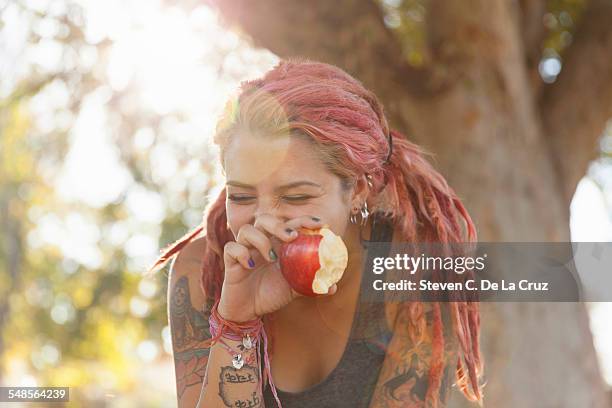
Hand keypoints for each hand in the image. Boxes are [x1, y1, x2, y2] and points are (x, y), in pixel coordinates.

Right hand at [217, 214, 336, 321]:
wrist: (248, 311)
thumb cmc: (271, 294)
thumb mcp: (294, 290)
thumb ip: (311, 285)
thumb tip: (333, 287)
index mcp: (277, 244)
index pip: (289, 224)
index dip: (303, 220)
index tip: (320, 224)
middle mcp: (261, 242)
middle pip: (265, 219)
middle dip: (279, 225)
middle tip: (292, 237)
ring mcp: (245, 250)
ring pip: (246, 230)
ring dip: (260, 240)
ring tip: (271, 258)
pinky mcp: (230, 261)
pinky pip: (231, 248)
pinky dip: (240, 253)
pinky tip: (248, 266)